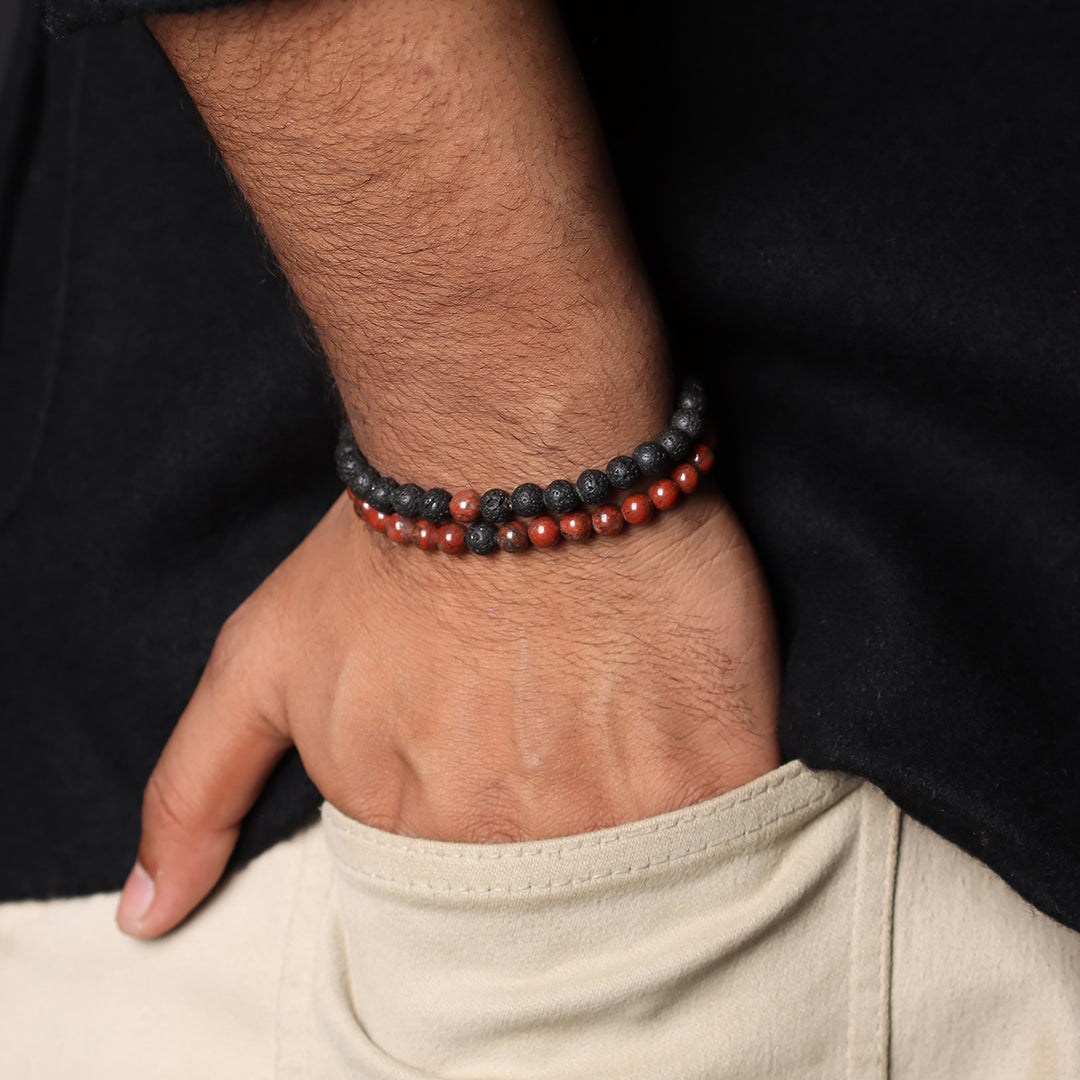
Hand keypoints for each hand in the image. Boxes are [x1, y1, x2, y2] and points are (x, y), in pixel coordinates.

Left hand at [116, 483, 779, 936]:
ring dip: (627, 819)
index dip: (472, 826)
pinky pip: (721, 825)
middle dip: (548, 828)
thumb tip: (151, 915)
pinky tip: (678, 734)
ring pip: (634, 870)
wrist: (516, 449)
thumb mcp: (261, 659)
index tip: (487, 769)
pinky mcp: (718, 762)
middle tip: (552, 737)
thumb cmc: (390, 547)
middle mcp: (517, 836)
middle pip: (542, 889)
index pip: (448, 893)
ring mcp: (624, 804)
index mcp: (414, 827)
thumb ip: (196, 791)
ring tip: (610, 727)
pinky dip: (707, 802)